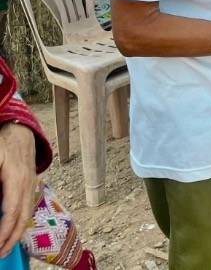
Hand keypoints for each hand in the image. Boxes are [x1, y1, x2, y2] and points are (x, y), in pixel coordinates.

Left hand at [0, 123, 36, 257]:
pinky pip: (27, 208)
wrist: (22, 131)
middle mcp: (27, 185)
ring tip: (5, 248)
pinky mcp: (31, 185)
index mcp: (16, 179)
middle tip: (0, 254)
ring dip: (17, 233)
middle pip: (23, 217)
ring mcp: (31, 185)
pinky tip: (13, 230)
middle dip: (12, 238)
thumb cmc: (3, 143)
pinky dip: (21, 223)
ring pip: (27, 214)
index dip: (5, 230)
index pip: (12, 210)